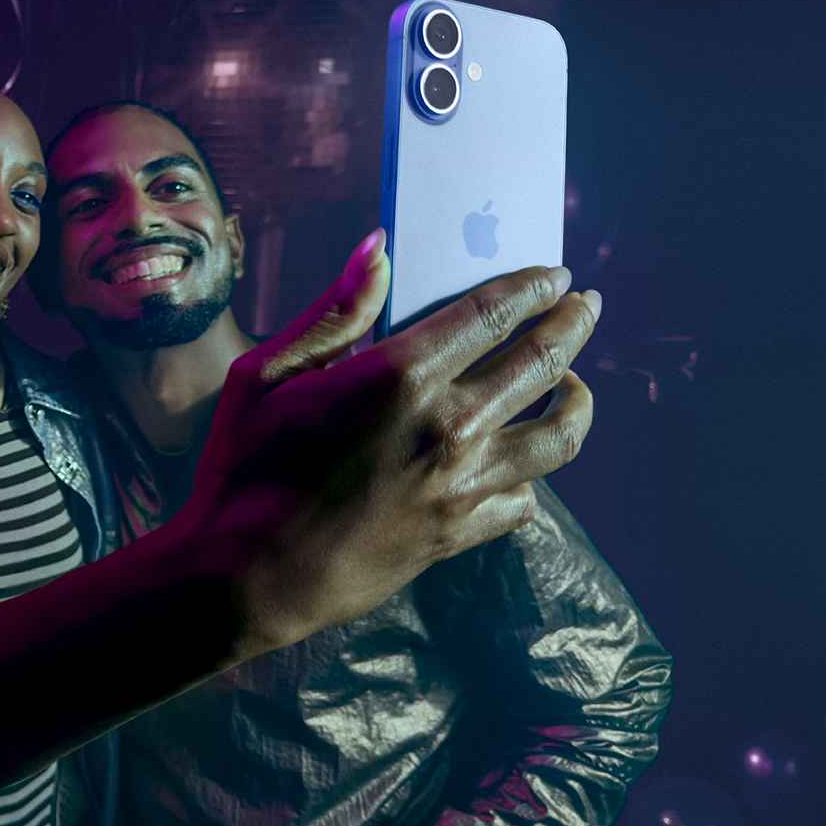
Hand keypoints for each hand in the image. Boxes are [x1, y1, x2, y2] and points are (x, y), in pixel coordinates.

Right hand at [186, 229, 598, 654]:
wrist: (244, 576)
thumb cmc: (242, 468)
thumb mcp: (266, 374)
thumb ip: (334, 311)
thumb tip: (378, 248)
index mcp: (398, 374)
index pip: (494, 312)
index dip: (532, 286)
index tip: (554, 275)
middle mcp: (447, 425)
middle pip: (543, 361)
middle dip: (572, 324)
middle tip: (584, 306)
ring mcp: (461, 484)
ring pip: (559, 434)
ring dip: (578, 399)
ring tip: (574, 384)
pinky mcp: (459, 532)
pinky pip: (525, 499)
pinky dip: (531, 476)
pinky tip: (521, 461)